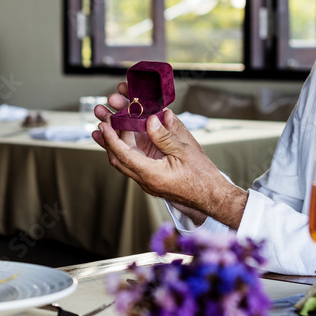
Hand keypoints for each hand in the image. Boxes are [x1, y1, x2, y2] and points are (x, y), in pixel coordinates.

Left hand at [94, 90, 247, 227]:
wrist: (213, 197)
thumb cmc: (203, 177)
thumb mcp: (186, 151)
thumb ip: (165, 136)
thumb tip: (150, 120)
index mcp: (152, 175)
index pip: (124, 155)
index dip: (111, 139)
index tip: (103, 123)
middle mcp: (146, 181)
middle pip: (118, 159)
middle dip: (108, 139)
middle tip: (102, 118)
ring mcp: (148, 181)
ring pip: (125, 161)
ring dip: (115, 143)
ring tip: (106, 125)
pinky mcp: (153, 178)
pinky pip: (135, 162)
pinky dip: (128, 148)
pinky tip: (127, 136)